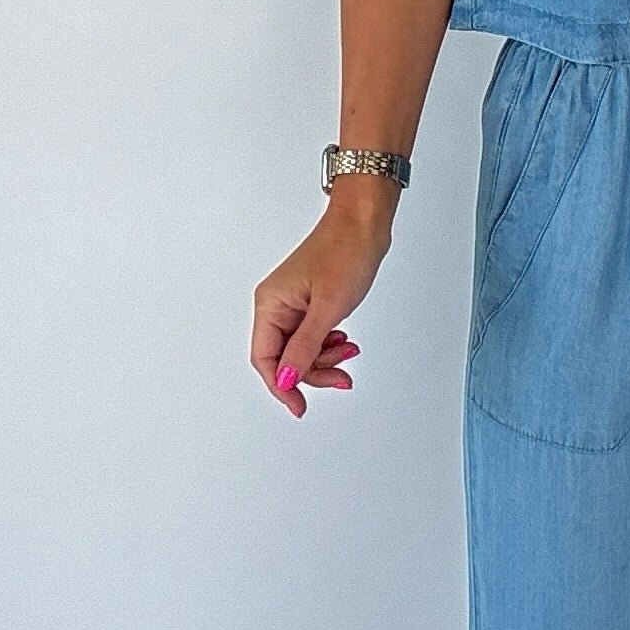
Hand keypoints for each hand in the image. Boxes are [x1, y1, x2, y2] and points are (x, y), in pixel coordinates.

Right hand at [251, 201, 385, 419]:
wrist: (364, 222)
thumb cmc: (345, 252)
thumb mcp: (327, 309)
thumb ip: (305, 347)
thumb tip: (286, 378)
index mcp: (270, 305)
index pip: (265, 359)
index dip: (282, 386)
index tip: (300, 406)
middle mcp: (276, 305)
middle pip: (284, 358)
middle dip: (312, 372)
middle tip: (341, 378)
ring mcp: (293, 303)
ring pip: (301, 349)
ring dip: (325, 358)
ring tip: (349, 352)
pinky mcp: (310, 301)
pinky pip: (312, 335)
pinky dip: (328, 344)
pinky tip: (345, 341)